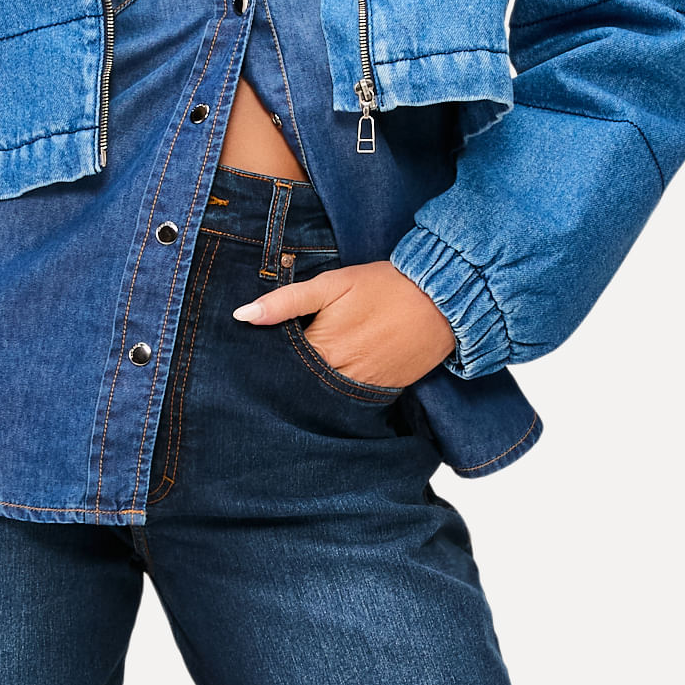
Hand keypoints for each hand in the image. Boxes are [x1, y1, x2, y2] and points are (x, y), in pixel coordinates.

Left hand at [233, 259, 455, 388]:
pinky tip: (335, 376)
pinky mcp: (382, 393)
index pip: (278, 364)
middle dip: (286, 376)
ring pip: (321, 396)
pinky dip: (338, 390)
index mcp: (321, 349)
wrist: (441, 300)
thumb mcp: (332, 284)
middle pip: (298, 385)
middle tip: (279, 363)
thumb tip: (243, 316)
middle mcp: (338, 376)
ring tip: (311, 367)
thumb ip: (287, 302)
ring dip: (310, 386)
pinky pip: (350, 399)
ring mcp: (361, 389)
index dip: (267, 357)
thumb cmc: (384, 286)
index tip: (258, 350)